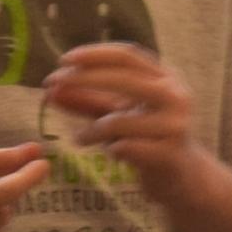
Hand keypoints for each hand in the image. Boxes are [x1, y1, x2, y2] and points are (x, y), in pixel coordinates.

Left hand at [46, 42, 197, 183]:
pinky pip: (127, 147)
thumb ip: (86, 100)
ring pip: (120, 120)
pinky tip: (111, 154)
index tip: (63, 59)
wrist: (181, 177)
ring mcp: (176, 125)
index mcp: (164, 77)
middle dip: (84, 79)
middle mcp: (175, 95)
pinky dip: (111, 149)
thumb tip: (49, 90)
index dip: (94, 54)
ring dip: (92, 129)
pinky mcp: (170, 154)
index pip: (127, 55)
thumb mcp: (115, 113)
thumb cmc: (145, 137)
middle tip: (51, 86)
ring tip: (80, 138)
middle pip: (124, 78)